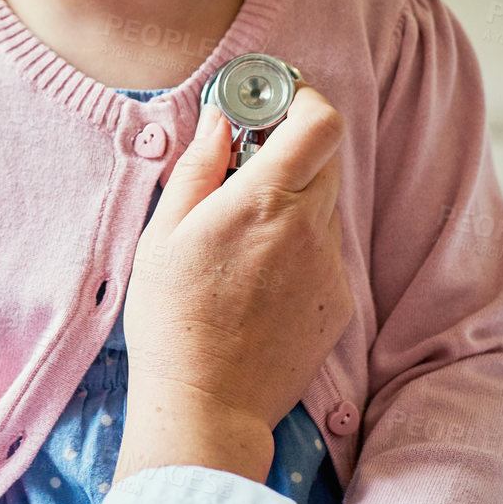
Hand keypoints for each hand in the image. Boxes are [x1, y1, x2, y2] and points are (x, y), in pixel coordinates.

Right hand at [118, 86, 351, 480]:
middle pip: (325, 157)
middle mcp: (309, 229)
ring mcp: (329, 267)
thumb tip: (218, 119)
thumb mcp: (164, 233)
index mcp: (265, 202)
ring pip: (324, 206)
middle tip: (245, 164)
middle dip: (290, 147)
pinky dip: (297, 246)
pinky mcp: (338, 301)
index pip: (320, 122)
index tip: (271, 102)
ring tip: (242, 234)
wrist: (207, 404)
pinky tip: (256, 277)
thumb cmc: (172, 318)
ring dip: (291, 200)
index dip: (302, 99)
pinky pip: (324, 250)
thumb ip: (198, 166)